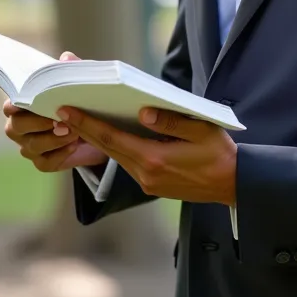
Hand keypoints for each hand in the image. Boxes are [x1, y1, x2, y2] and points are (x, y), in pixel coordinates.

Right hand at [2, 51, 108, 171]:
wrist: (95, 130)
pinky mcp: (44, 162)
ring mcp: (30, 146)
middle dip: (37, 123)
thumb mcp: (78, 85)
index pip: (10, 106)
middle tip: (59, 119)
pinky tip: (74, 145)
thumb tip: (66, 58)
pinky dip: (60, 154)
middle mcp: (21, 128)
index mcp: (23, 107)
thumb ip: (71, 70)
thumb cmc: (78, 103)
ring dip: (53, 139)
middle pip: (16, 128)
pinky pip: (45, 162)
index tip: (26, 103)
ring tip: (74, 131)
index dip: (15, 105)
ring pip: (32, 146)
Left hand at [55, 105, 237, 205]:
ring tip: (82, 120)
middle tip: (63, 111)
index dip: (87, 124)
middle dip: (85, 129)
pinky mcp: (152, 185)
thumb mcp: (201, 130)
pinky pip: (128, 163)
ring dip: (99, 139)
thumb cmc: (220, 154)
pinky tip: (111, 136)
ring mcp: (148, 183)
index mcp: (155, 160)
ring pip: (116, 157)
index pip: (112, 139)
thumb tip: (144, 112)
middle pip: (108, 149)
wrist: (233, 185)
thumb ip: (172, 121)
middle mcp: (145, 175)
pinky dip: (116, 148)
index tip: (67, 111)